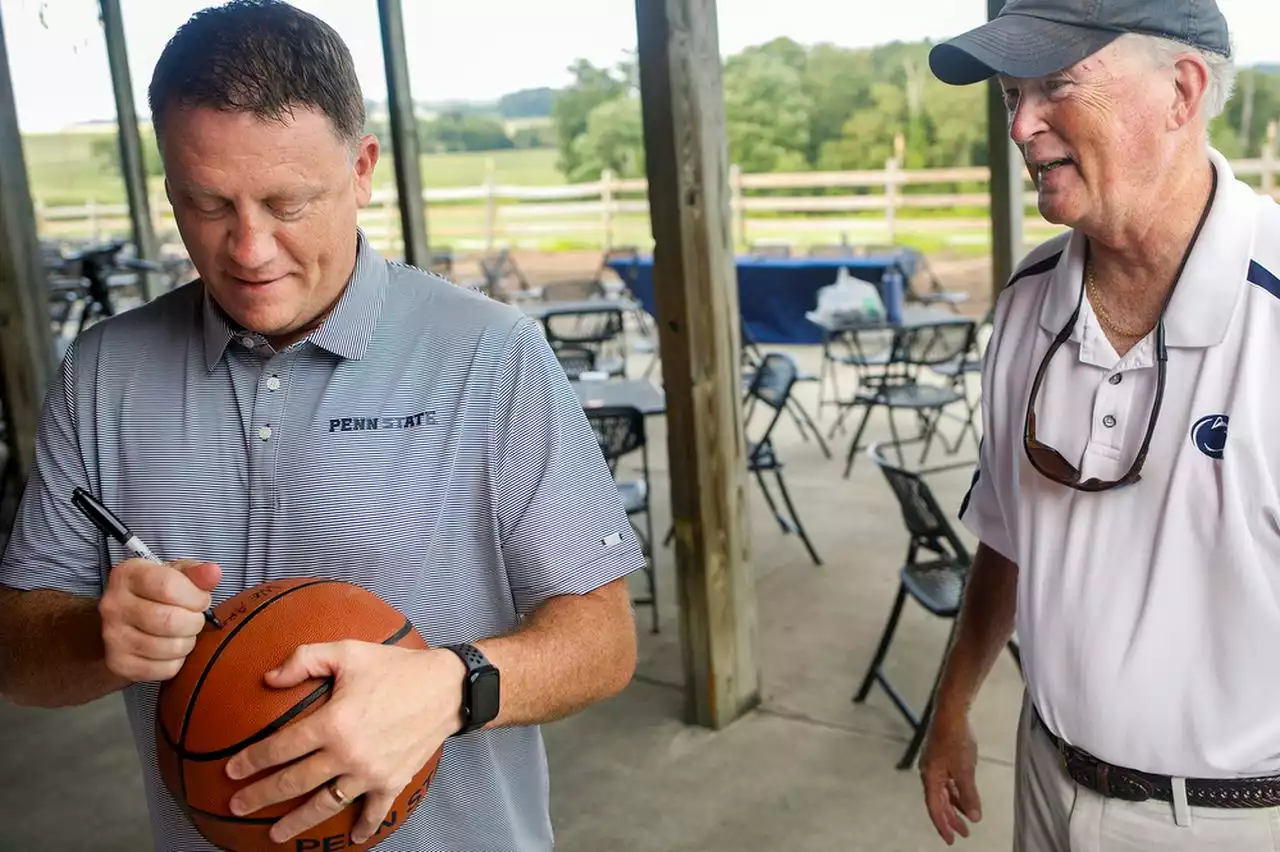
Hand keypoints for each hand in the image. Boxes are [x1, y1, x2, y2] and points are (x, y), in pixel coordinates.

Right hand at [99, 558, 220, 681]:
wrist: (122, 623)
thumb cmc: (155, 594)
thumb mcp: (175, 574)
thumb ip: (196, 573)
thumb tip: (213, 572)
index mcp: (128, 575)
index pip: (168, 586)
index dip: (195, 596)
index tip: (201, 600)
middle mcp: (114, 605)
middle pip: (169, 620)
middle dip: (194, 621)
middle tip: (194, 619)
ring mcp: (113, 637)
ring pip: (169, 647)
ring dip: (188, 642)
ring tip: (184, 633)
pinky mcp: (119, 664)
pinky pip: (165, 669)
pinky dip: (177, 661)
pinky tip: (171, 649)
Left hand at [225, 641, 464, 845]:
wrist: (448, 688)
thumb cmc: (396, 666)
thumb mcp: (348, 651)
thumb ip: (304, 659)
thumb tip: (268, 678)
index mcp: (333, 722)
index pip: (281, 748)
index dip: (252, 761)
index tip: (231, 771)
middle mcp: (348, 754)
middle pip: (294, 783)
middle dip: (260, 796)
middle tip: (238, 805)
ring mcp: (370, 773)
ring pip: (324, 805)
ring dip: (297, 822)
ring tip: (275, 834)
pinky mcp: (392, 781)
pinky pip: (373, 812)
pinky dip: (363, 827)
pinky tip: (352, 838)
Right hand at [919, 711, 981, 844]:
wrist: (951, 713)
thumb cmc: (956, 740)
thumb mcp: (965, 770)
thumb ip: (969, 794)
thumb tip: (974, 817)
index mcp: (930, 778)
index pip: (935, 808)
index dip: (943, 825)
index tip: (952, 840)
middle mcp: (929, 773)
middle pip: (938, 802)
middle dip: (951, 818)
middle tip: (964, 834)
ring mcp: (934, 765)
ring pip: (944, 792)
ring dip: (954, 805)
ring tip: (966, 818)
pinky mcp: (941, 757)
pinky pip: (947, 781)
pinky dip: (955, 792)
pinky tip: (964, 795)